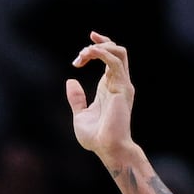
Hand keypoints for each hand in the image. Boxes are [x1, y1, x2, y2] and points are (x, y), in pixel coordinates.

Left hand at [66, 31, 135, 160]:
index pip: (110, 58)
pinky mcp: (122, 87)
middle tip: (80, 56)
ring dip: (99, 47)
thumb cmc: (97, 138)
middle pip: (116, 50)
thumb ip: (76, 98)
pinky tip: (88, 55)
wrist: (109, 149)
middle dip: (98, 44)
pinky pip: (115, 61)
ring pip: (118, 51)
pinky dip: (102, 53)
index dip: (100, 45)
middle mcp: (118, 83)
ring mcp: (122, 84)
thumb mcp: (80, 115)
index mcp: (109, 87)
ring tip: (84, 54)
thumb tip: (71, 81)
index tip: (85, 44)